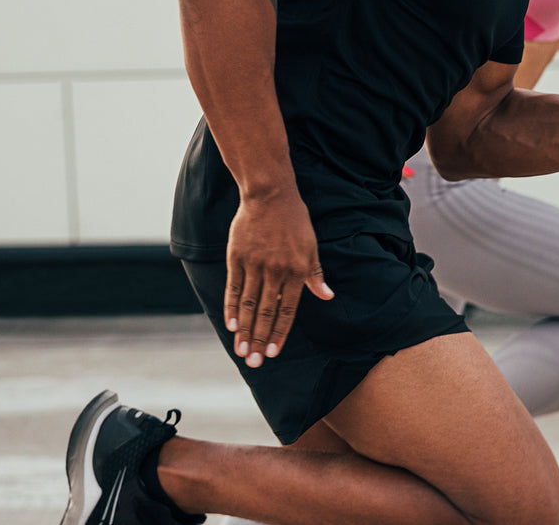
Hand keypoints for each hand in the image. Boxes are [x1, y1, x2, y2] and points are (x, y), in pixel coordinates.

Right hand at [224, 188, 332, 366]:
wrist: (271, 195)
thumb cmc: (295, 220)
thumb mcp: (312, 245)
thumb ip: (316, 273)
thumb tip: (327, 296)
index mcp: (297, 269)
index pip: (288, 309)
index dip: (280, 333)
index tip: (273, 353)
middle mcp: (276, 270)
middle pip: (267, 312)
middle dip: (260, 340)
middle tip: (254, 363)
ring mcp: (255, 264)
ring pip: (250, 305)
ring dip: (245, 331)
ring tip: (241, 352)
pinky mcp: (237, 258)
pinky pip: (234, 288)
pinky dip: (232, 308)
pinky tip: (231, 326)